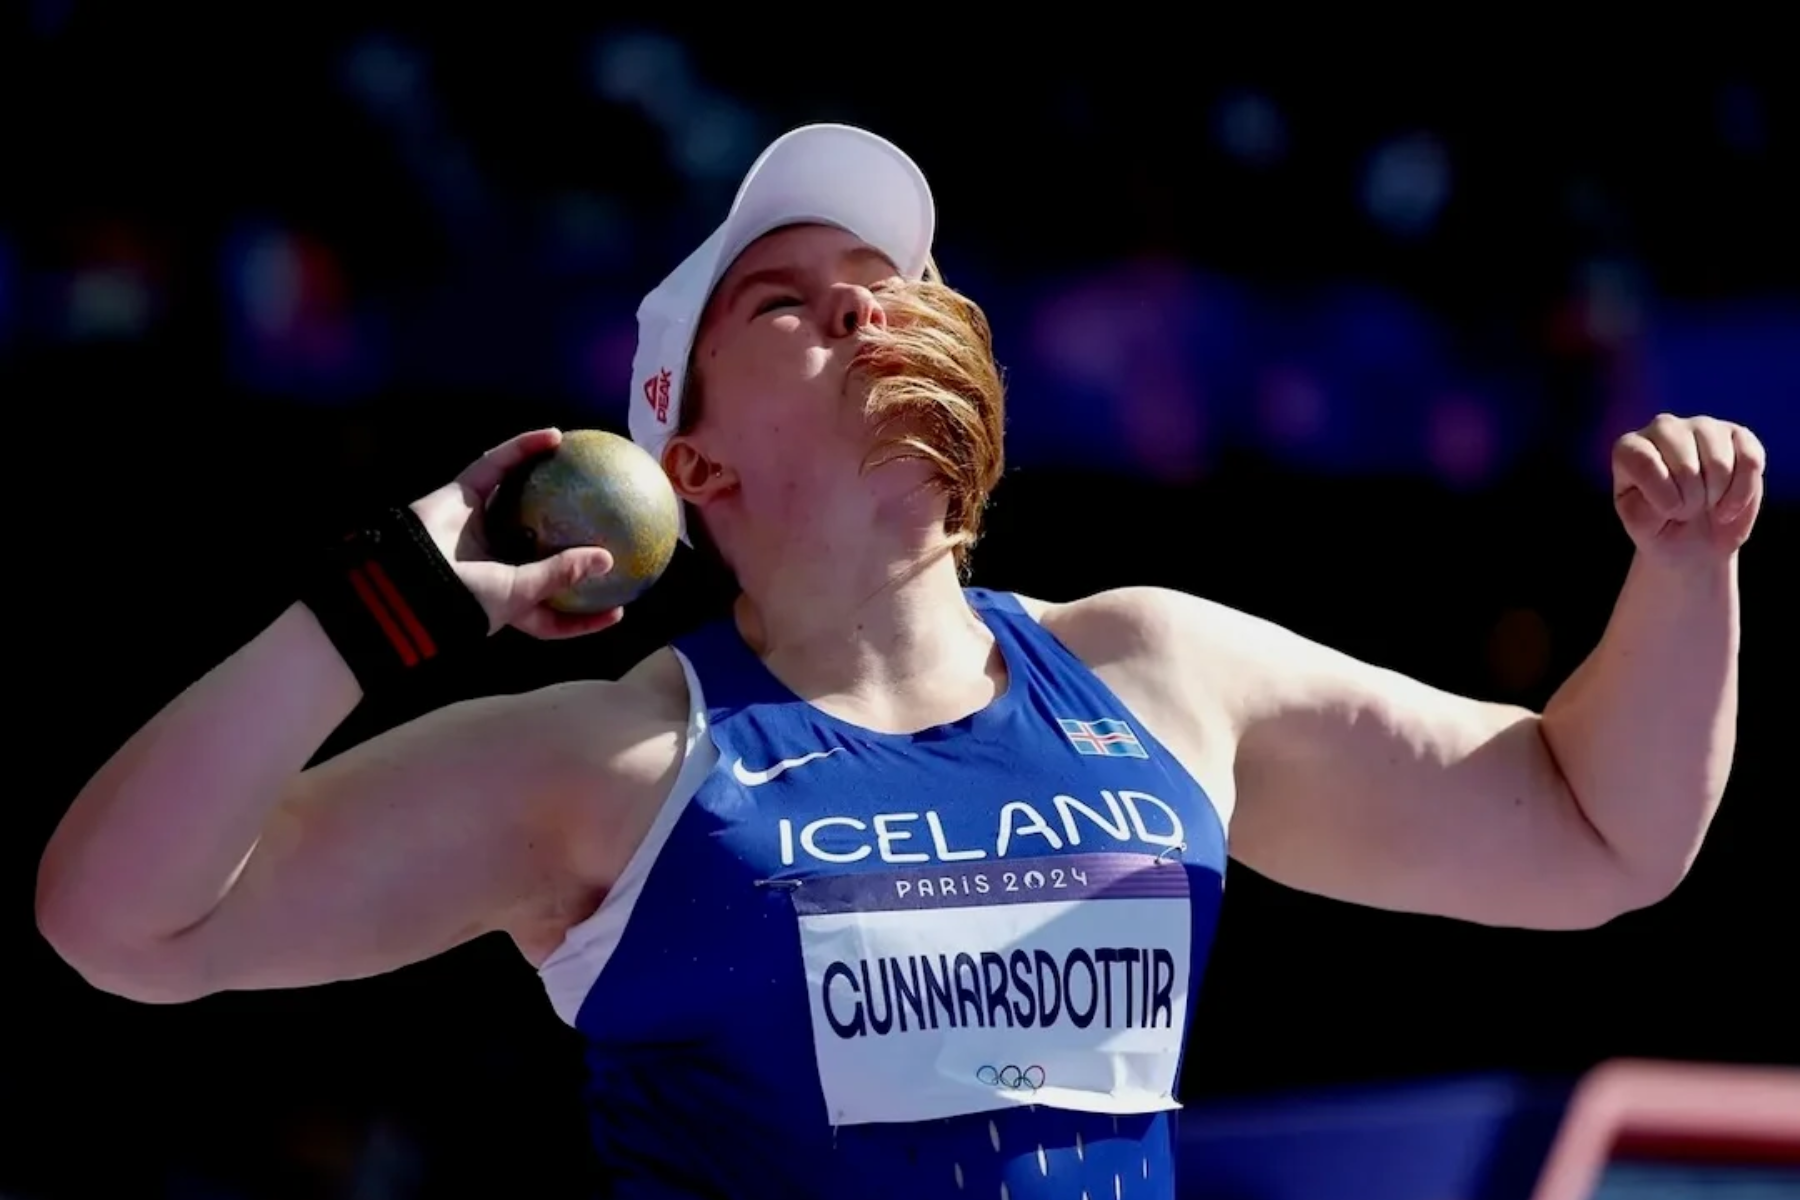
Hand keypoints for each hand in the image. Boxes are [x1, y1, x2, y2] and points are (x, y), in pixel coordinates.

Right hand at [410, 429, 622, 638]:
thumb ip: (562, 573)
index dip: (582, 617)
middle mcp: (494, 562)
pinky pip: (497, 466)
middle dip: (567, 538)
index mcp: (507, 598)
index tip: (619, 611)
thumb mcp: (523, 593)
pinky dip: (522, 449)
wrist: (411, 577)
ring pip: (518, 500)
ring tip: (585, 467)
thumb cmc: (469, 597)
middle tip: (609, 527)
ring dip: (547, 481)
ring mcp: (477, 526)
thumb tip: (608, 560)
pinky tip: (555, 436)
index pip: (550, 614)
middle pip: (538, 549)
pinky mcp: (461, 494)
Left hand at [1612, 414, 1766, 562]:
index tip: (1667, 513)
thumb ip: (1643, 510)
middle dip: (1691, 500)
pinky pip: (1750, 461)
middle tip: (1687, 511)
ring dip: (1716, 497)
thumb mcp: (1642, 527)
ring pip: (1719, 463)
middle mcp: (1663, 428)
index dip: (1662, 497)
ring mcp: (1702, 426)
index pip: (1644, 462)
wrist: (1692, 539)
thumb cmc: (1660, 529)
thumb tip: (1671, 490)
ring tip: (1706, 505)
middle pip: (1684, 465)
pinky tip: (1729, 505)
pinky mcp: (1738, 435)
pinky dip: (1743, 492)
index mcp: (1630, 448)